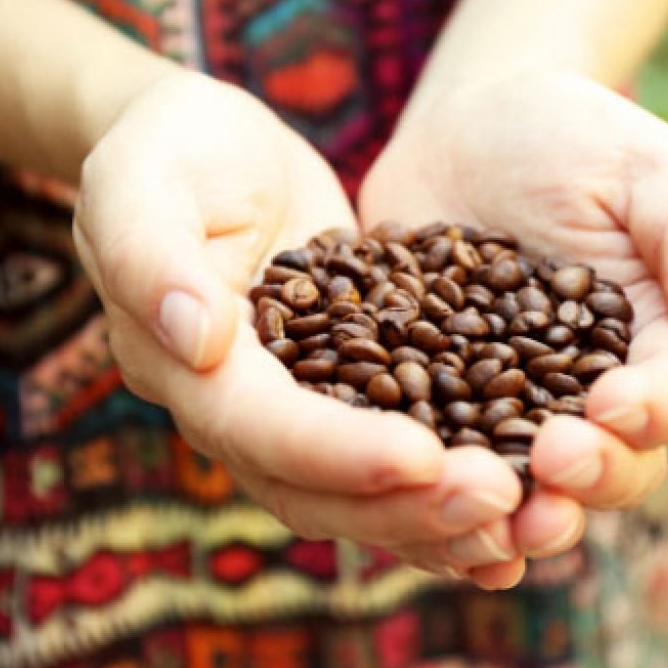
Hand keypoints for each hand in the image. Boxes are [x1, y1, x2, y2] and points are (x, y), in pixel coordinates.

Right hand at [74, 71, 524, 583]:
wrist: (207, 155)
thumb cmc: (170, 153)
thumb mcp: (141, 182)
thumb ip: (151, 256)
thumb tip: (198, 339)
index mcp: (186, 368)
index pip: (260, 429)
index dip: (336, 452)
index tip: (421, 457)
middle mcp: (238, 412)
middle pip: (315, 489)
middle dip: (405, 505)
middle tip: (502, 499)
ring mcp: (293, 409)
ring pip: (358, 495)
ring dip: (437, 515)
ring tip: (526, 514)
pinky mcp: (343, 392)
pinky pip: (391, 460)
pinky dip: (445, 488)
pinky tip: (519, 494)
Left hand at [361, 71, 667, 578]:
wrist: (466, 127)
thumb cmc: (571, 134)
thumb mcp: (642, 164)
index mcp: (655, 337)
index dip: (656, 410)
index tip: (614, 404)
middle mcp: (591, 387)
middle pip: (614, 460)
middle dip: (592, 475)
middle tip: (553, 466)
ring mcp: (514, 401)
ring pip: (532, 480)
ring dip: (519, 510)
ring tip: (493, 514)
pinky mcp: (443, 399)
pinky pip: (447, 456)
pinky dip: (438, 490)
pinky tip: (415, 505)